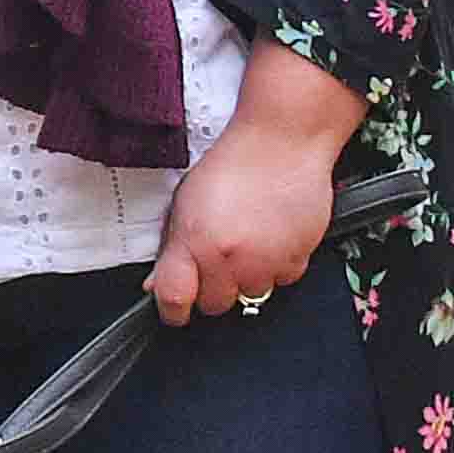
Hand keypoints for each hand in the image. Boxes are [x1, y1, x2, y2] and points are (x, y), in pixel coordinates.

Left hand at [151, 46, 364, 324]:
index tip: (175, 311)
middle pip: (214, 305)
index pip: (174, 299)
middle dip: (212, 288)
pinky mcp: (296, 260)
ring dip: (247, 277)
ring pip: (251, 295)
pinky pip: (283, 281)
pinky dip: (277, 266)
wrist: (283, 141)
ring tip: (249, 240)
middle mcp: (228, 259)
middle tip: (218, 257)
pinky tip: (272, 236)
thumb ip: (172, 248)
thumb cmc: (233, 164)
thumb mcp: (186, 201)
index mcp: (194, 243)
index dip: (172, 311)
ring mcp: (265, 263)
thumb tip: (157, 285)